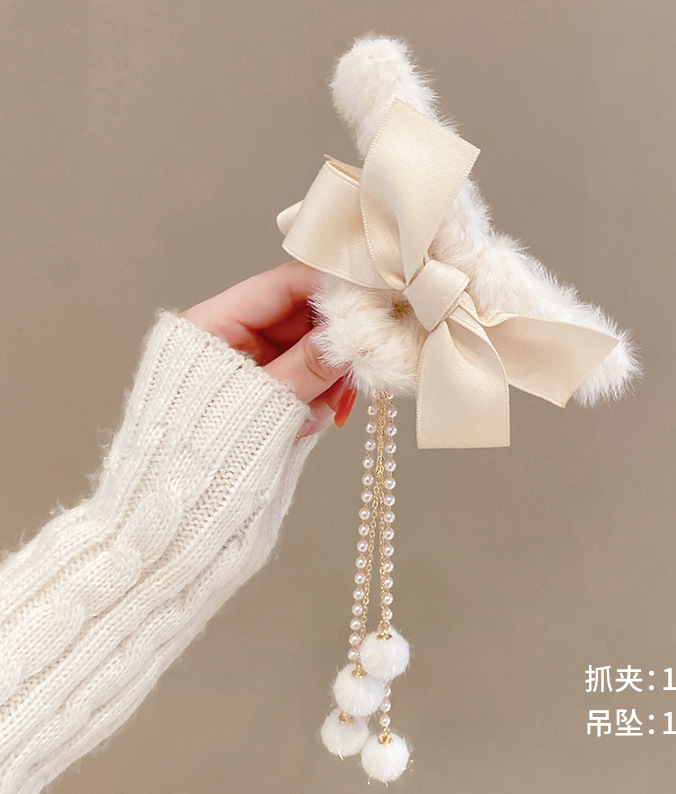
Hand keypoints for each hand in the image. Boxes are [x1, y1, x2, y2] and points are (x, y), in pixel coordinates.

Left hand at [177, 260, 356, 437]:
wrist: (187, 508)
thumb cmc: (206, 453)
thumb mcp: (264, 401)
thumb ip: (310, 363)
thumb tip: (354, 330)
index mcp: (212, 323)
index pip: (281, 285)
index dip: (328, 287)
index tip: (370, 297)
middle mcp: (233, 337)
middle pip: (301, 318)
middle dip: (333, 342)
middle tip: (364, 360)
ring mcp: (252, 366)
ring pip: (310, 352)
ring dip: (328, 377)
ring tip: (326, 407)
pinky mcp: (267, 392)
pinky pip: (306, 381)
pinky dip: (318, 398)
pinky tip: (310, 420)